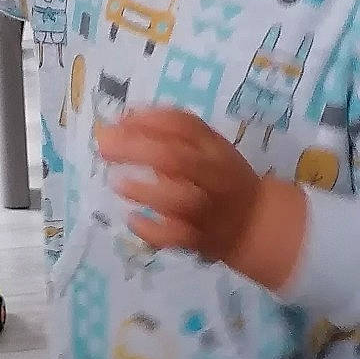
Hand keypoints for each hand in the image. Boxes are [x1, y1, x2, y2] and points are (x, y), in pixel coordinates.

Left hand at [96, 107, 307, 291]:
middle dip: (135, 149)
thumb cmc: (221, 178)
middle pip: (175, 159)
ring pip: (178, 200)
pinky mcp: (200, 238)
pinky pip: (175, 237)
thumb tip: (125, 120)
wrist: (255, 222)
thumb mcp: (208, 148)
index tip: (117, 120)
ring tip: (116, 182)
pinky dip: (151, 229)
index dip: (149, 120)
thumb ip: (173, 133)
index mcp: (214, 148)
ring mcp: (207, 208)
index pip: (185, 126)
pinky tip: (132, 219)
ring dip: (144, 190)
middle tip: (104, 146)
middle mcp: (212, 175)